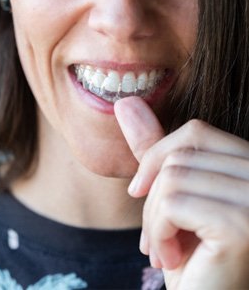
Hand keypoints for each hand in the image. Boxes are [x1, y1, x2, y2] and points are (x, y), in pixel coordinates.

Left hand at [115, 96, 248, 289]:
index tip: (138, 190)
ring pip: (173, 178)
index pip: (196, 132)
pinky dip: (158, 231)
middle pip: (181, 156)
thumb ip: (155, 149)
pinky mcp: (242, 225)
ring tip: (164, 248)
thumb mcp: (171, 194)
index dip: (158, 157)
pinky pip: (173, 203)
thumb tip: (125, 103)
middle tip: (155, 235)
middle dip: (153, 198)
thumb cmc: (189, 252)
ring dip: (154, 219)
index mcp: (248, 165)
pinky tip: (172, 259)